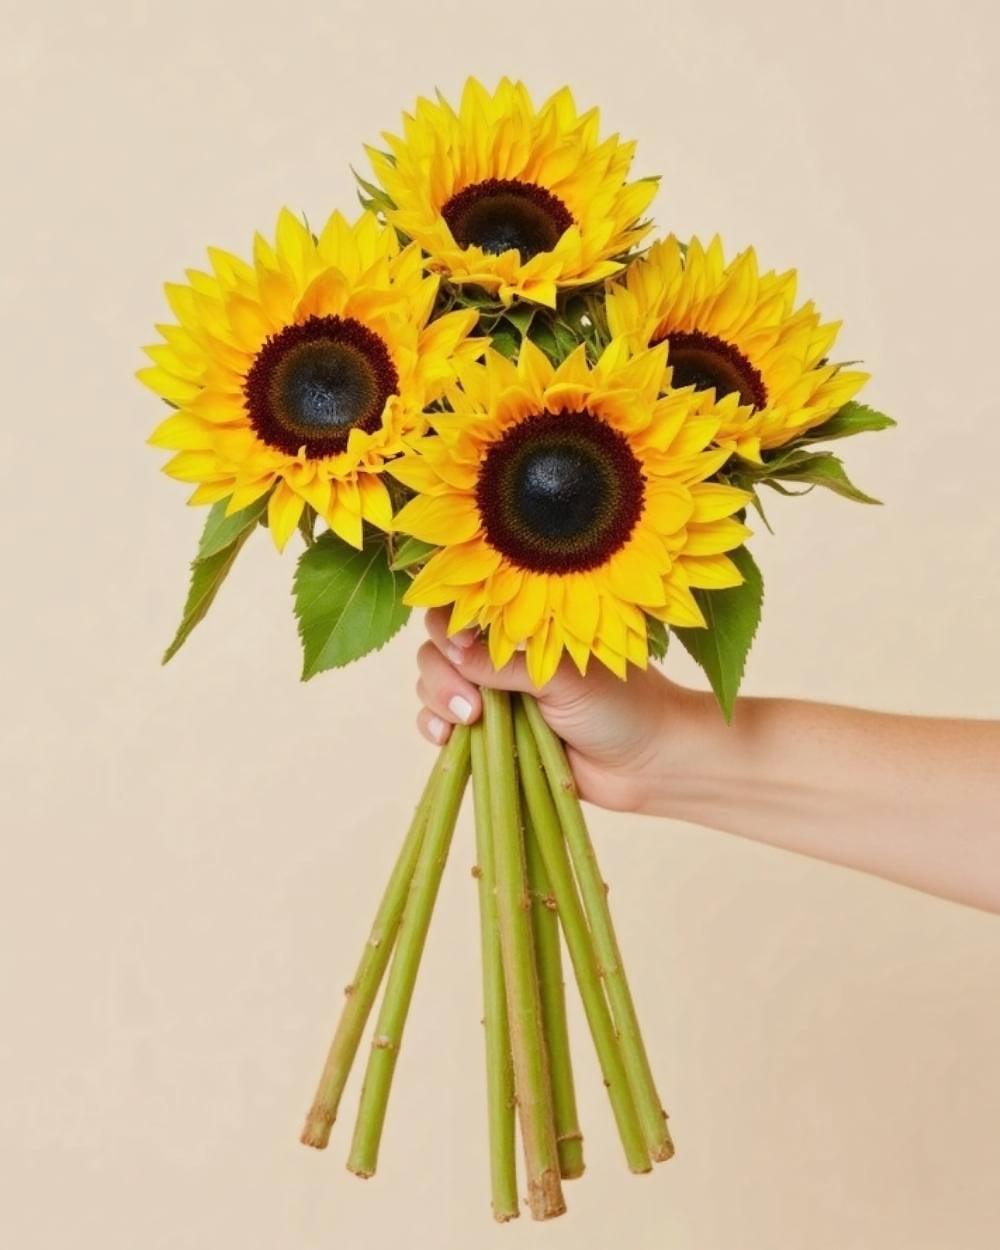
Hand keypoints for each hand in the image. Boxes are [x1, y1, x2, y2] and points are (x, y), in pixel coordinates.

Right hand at [415, 608, 715, 813]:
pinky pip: (440, 724)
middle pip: (437, 648)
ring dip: (436, 700)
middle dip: (441, 673)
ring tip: (467, 720)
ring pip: (433, 685)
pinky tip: (448, 738)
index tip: (459, 645)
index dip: (448, 623)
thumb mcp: (562, 675)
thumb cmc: (622, 705)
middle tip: (470, 703)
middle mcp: (501, 655)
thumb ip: (502, 663)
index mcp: (523, 626)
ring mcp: (492, 696)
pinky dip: (435, 728)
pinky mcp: (489, 735)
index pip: (463, 608)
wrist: (650, 763)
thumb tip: (449, 650)